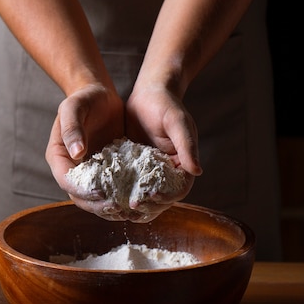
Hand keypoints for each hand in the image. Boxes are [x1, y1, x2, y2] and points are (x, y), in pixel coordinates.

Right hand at [46, 83, 124, 214]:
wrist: (100, 96)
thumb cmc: (84, 98)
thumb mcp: (74, 107)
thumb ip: (72, 129)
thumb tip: (76, 153)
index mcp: (59, 158)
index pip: (66, 181)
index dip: (82, 190)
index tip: (100, 192)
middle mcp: (72, 170)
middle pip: (80, 197)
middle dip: (98, 205)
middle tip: (118, 207)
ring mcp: (89, 173)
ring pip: (96, 199)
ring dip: (111, 208)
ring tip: (129, 210)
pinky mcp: (106, 173)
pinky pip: (112, 191)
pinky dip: (123, 198)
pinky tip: (138, 200)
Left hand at [124, 83, 201, 219]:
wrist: (148, 94)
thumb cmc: (166, 105)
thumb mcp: (177, 122)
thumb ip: (187, 145)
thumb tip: (197, 171)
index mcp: (183, 165)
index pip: (178, 190)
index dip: (165, 197)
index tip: (148, 197)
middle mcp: (168, 172)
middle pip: (161, 199)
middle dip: (146, 206)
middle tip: (128, 208)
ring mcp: (150, 172)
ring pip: (144, 196)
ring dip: (132, 205)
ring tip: (117, 209)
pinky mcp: (134, 168)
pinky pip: (128, 185)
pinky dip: (120, 193)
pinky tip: (107, 195)